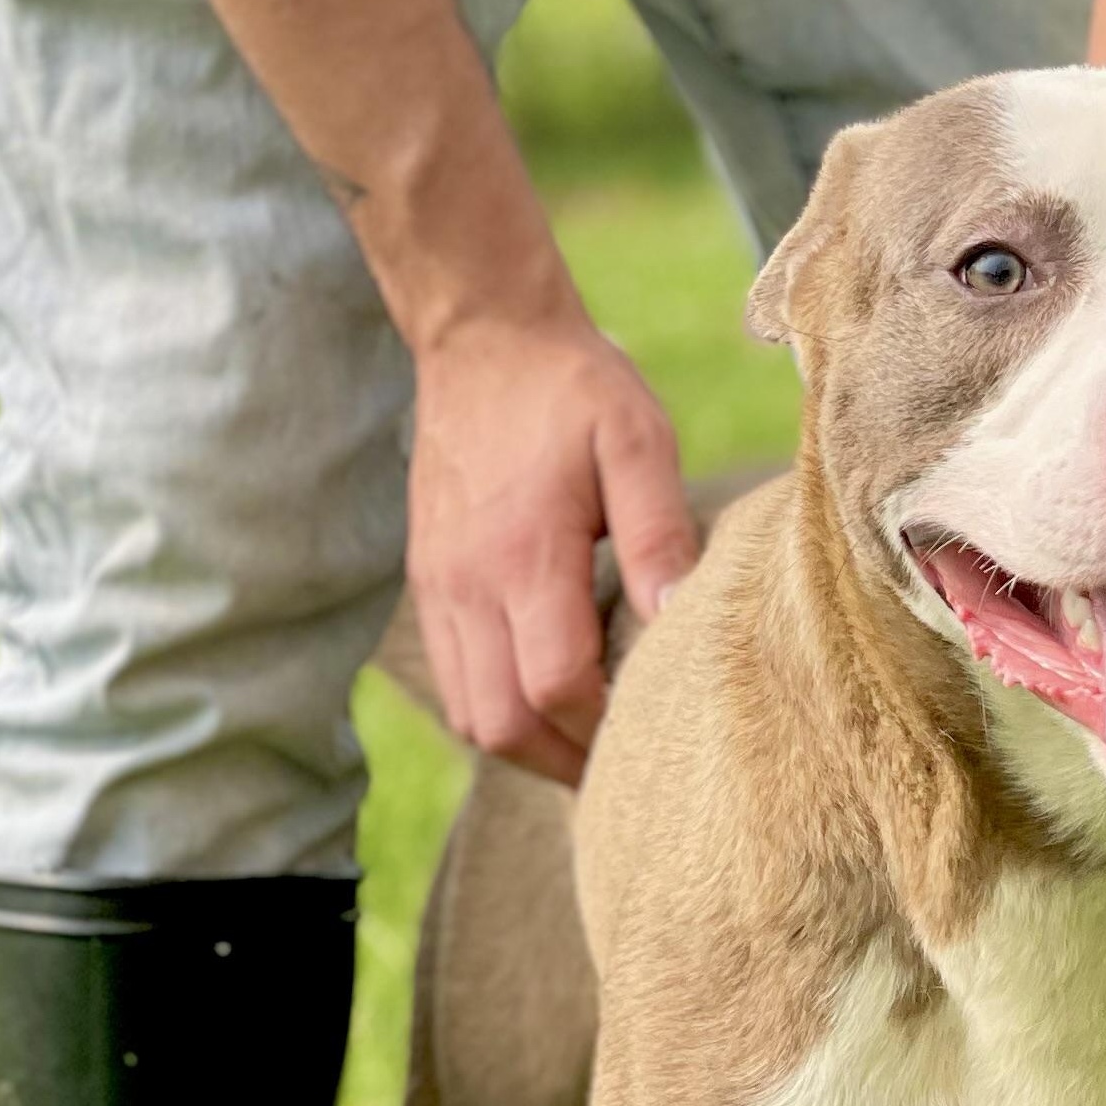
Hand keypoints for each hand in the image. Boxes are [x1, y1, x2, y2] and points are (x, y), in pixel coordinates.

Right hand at [406, 306, 698, 784]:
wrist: (481, 336)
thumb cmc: (572, 388)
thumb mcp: (637, 440)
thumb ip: (659, 534)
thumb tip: (678, 620)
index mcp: (523, 555)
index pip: (555, 688)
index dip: (604, 727)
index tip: (654, 729)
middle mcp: (467, 584)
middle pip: (502, 726)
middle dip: (565, 762)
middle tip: (625, 769)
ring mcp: (438, 588)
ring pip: (469, 716)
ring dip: (528, 749)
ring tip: (590, 751)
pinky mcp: (428, 584)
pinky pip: (453, 681)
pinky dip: (498, 715)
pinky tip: (547, 709)